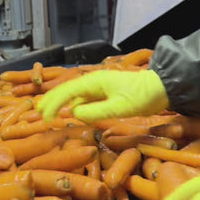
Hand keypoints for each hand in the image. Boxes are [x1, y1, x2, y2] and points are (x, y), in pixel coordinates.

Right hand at [37, 69, 168, 121]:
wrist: (161, 89)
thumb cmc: (142, 97)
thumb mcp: (120, 107)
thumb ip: (95, 112)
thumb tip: (73, 114)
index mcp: (93, 82)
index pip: (66, 92)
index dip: (52, 104)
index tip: (44, 118)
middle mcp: (92, 82)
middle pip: (66, 91)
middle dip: (51, 102)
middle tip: (38, 114)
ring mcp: (98, 88)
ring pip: (73, 96)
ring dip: (60, 104)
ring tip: (48, 114)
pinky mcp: (104, 94)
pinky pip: (84, 100)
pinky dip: (73, 106)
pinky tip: (69, 113)